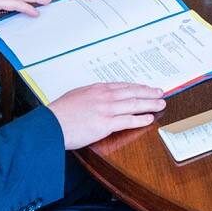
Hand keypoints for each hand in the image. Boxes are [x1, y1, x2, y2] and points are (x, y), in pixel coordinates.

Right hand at [47, 83, 165, 149]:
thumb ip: (90, 95)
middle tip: (161, 93)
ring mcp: (106, 109)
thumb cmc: (59, 113)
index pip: (123, 86)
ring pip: (134, 104)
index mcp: (97, 89)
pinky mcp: (106, 123)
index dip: (138, 87)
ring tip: (161, 104)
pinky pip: (128, 120)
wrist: (51, 124)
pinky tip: (149, 118)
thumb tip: (96, 95)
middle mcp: (105, 96)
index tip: (147, 88)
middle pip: (133, 93)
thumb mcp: (76, 96)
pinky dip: (141, 119)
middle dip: (149, 93)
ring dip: (150, 104)